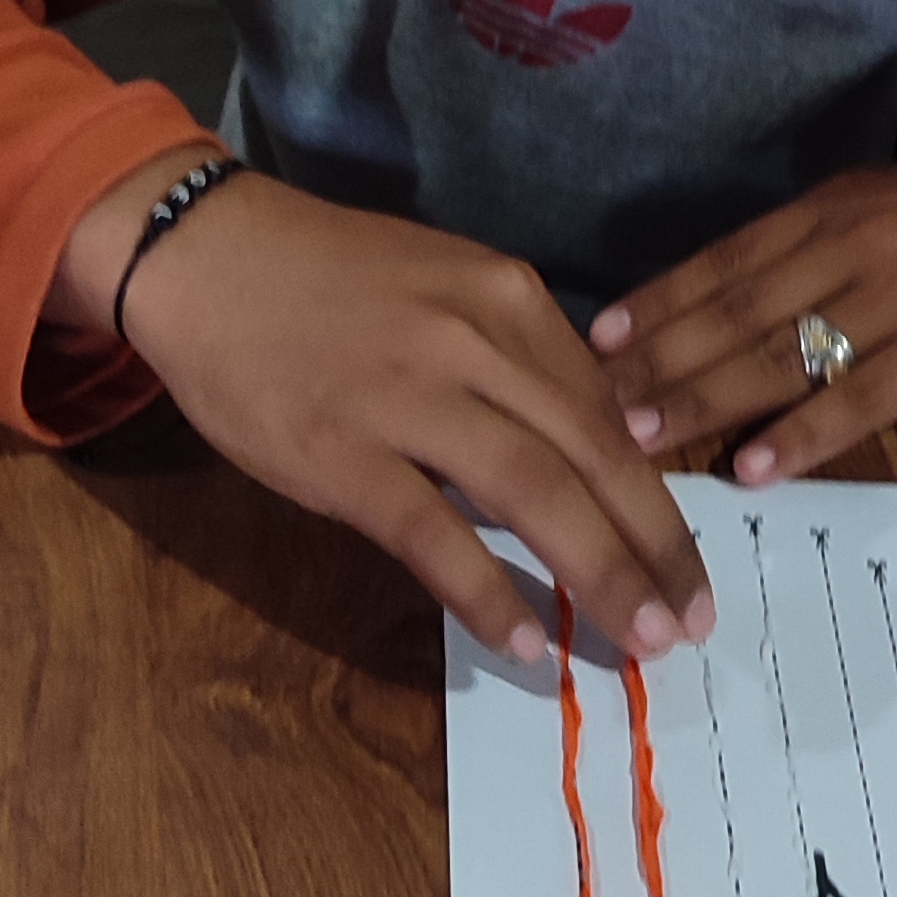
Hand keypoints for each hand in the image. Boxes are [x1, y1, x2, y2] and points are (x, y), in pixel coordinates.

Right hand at [53, 163, 712, 667]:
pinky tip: (528, 641)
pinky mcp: (342, 453)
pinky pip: (435, 534)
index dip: (657, 493)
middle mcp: (473, 340)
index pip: (607, 410)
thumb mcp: (446, 290)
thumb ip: (515, 363)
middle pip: (591, 454)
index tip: (685, 557)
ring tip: (642, 640)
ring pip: (533, 493)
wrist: (205, 255)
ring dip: (599, 573)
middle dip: (653, 544)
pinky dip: (489, 592)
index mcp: (508, 299)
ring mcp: (407, 396)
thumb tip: (579, 458)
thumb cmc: (329, 282)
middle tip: (691, 619)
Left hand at [588, 156, 896, 488]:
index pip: (726, 259)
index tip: (600, 341)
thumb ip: (830, 244)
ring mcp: (893, 301)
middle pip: (733, 311)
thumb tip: (754, 296)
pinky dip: (799, 435)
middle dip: (658, 362)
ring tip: (639, 441)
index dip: (659, 302)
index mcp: (836, 206)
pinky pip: (853, 400)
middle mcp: (849, 247)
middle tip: (591, 408)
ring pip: (775, 356)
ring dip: (702, 400)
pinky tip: (754, 466)